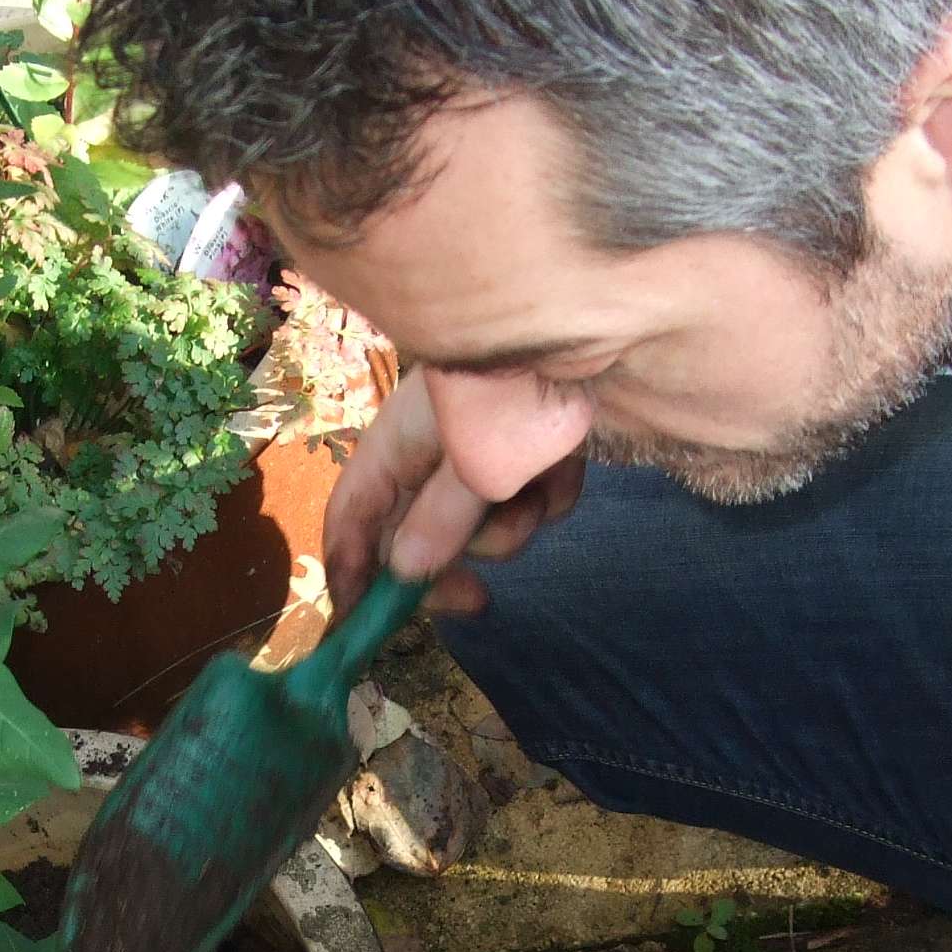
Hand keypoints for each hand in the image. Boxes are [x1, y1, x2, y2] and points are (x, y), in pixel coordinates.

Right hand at [324, 379, 584, 618]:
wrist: (603, 328)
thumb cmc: (521, 388)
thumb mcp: (475, 462)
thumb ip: (439, 520)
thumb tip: (402, 572)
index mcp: (398, 444)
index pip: (352, 516)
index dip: (349, 570)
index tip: (359, 624)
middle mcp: (433, 451)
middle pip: (417, 533)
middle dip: (449, 564)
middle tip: (475, 602)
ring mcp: (485, 452)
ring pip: (483, 525)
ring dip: (511, 524)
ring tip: (538, 489)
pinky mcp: (534, 454)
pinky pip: (531, 504)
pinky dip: (548, 497)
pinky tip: (566, 466)